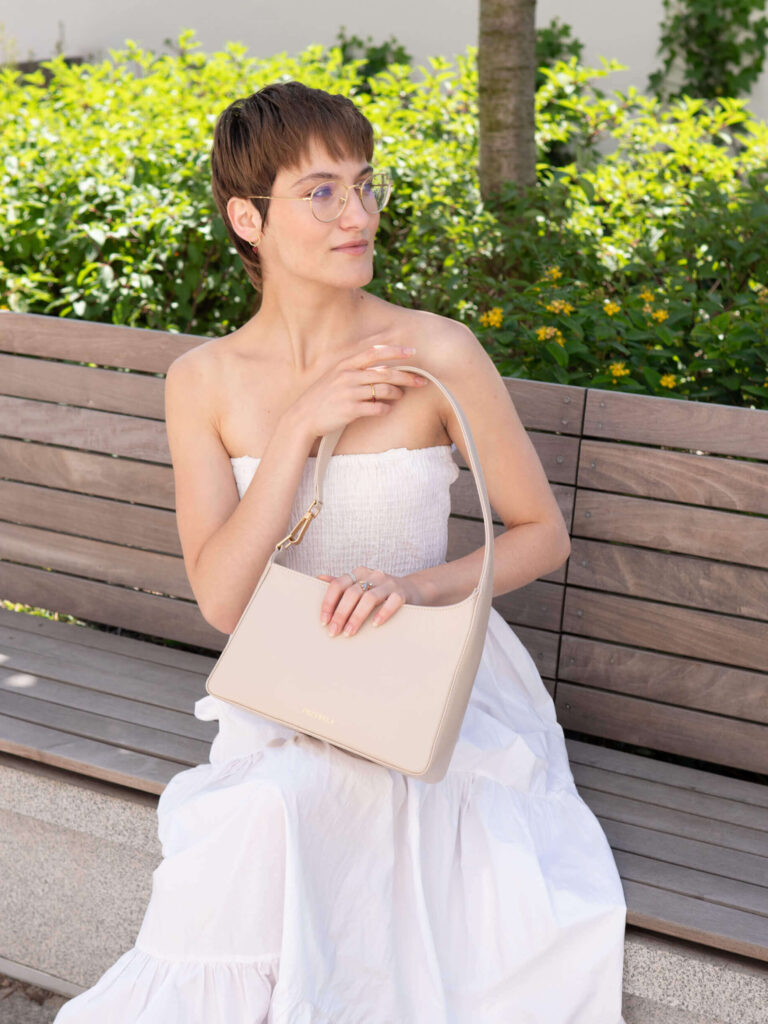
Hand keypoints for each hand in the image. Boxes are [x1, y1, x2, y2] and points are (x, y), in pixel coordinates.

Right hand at [286, 339, 428, 443]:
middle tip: (422, 381)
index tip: (412, 351)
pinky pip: (377, 408)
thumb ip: (355, 369)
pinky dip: (385, 409)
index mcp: (345, 365)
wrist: (303, 417)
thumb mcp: (335, 376)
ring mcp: (349, 393)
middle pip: (385, 373)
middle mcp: (348, 376)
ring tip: (400, 396)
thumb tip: (380, 368)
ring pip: (384, 390)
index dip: (395, 350)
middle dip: (407, 376)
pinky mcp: (350, 410)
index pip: (374, 352)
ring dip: (397, 393)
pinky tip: (386, 409)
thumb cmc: (322, 397)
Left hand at [315, 567, 425, 636]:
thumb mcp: (361, 584)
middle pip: (352, 593)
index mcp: (359, 573)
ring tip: (349, 633)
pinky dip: (383, 613)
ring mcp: (388, 583)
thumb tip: (319, 578)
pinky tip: (375, 625)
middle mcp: (372, 575)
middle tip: (333, 632)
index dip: (328, 602)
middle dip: (340, 614)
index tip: (324, 621)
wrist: (412, 589)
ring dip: (357, 617)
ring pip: (369, 598)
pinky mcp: (402, 593)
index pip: (338, 584)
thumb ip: (342, 583)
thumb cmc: (380, 591)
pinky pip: (391, 602)